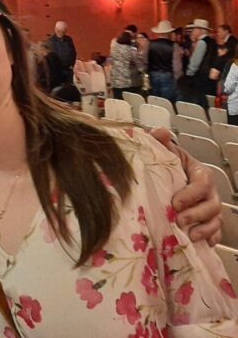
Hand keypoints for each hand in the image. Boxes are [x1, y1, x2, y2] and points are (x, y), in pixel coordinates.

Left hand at [149, 127, 221, 244]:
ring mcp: (210, 207)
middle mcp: (210, 191)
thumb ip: (161, 142)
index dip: (191, 194)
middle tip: (179, 220)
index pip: (203, 182)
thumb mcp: (164, 152)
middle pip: (212, 204)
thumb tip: (160, 132)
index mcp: (200, 172)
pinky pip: (217, 232)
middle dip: (197, 214)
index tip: (175, 202)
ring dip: (205, 229)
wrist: (166, 176)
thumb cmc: (166, 164)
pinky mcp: (208, 221)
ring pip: (216, 220)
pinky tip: (204, 245)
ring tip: (189, 236)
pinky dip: (211, 238)